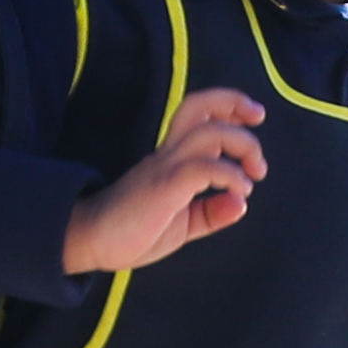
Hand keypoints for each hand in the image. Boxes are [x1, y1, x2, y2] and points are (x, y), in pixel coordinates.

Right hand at [63, 88, 267, 275]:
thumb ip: (210, 213)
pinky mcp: (165, 186)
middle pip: (199, 105)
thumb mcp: (182, 225)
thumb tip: (241, 203)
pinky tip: (239, 193)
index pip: (198, 114)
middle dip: (235, 105)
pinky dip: (231, 175)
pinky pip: (205, 167)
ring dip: (243, 145)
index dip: (228, 105)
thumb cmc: (130, 233)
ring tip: (254, 174)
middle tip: (258, 123)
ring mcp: (165, 167)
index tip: (253, 118)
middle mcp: (168, 154)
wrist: (88, 242)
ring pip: (209, 132)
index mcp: (170, 158)